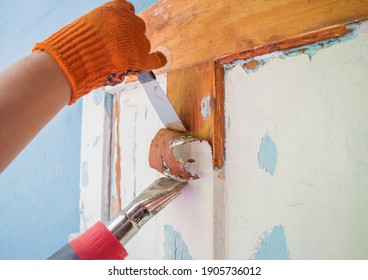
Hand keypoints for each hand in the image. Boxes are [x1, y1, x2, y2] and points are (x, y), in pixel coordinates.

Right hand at [33, 0, 166, 103]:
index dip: (123, 24)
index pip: (127, 11)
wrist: (76, 58)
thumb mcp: (86, 24)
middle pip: (137, 28)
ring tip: (115, 62)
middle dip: (129, 38)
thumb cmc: (73, 44)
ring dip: (134, 52)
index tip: (117, 31)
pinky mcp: (141, 59)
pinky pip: (155, 59)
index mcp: (116, 8)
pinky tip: (161, 58)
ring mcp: (138, 40)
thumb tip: (107, 40)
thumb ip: (101, 27)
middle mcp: (131, 21)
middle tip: (114, 51)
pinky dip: (159, 59)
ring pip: (143, 45)